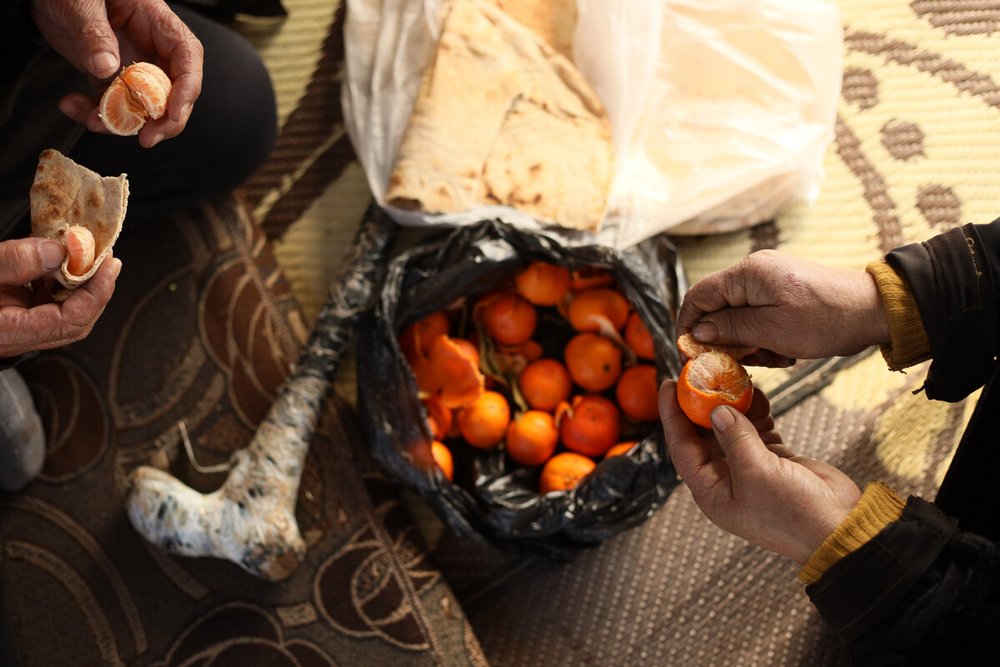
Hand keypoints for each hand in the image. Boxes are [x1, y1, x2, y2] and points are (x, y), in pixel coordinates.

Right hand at [0, 238, 120, 357]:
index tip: (109, 266)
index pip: (69, 322)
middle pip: (76, 319)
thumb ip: (15, 262)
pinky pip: (49, 299)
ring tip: (84, 252)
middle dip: (95, 287)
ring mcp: (19, 326)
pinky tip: (60, 257)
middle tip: (105, 257)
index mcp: (9, 332)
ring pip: (65, 308)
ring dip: (79, 280)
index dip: (96, 294)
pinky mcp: (17, 314)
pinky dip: (60, 278)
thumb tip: (57, 253)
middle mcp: (18, 335)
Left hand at [31, 0, 203, 147]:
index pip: (187, 58)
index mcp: (156, 23)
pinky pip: (112, 105)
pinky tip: (71, 105)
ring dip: (121, 122)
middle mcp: (150, 48)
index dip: (186, 89)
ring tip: (91, 120)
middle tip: (146, 138)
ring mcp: (132, 66)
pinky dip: (93, 113)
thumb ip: (94, 33)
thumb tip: (108, 68)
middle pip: (173, 91)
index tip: (172, 114)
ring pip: (143, 106)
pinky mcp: (110, 78)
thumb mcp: (82, 2)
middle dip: (162, 120)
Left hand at [659, 380, 860, 563]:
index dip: (672, 415)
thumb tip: (716, 410)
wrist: (841, 529)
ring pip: (731, 428)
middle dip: (701, 404)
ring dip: (732, 404)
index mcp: (711, 491)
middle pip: (703, 434)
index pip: (682, 447)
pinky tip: (757, 392)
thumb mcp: (757, 473)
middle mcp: (726, 479)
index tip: (667, 384)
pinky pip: (756, 429)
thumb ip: (734, 439)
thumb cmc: (793, 513)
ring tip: (732, 377)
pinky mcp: (774, 459)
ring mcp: (750, 468)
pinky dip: (756, 411)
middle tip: (700, 373)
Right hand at [676, 250, 889, 363]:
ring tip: (773, 359)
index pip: (698, 296)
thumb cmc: (826, 319)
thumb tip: (697, 331)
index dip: (687, 325)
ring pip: (738, 317)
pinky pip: (758, 318)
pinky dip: (764, 339)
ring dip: (748, 344)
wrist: (874, 311)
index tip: (689, 354)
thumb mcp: (773, 331)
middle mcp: (753, 272)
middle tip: (741, 364)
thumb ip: (731, 329)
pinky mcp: (782, 294)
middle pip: (717, 308)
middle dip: (725, 340)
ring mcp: (768, 282)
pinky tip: (784, 353)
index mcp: (746, 274)